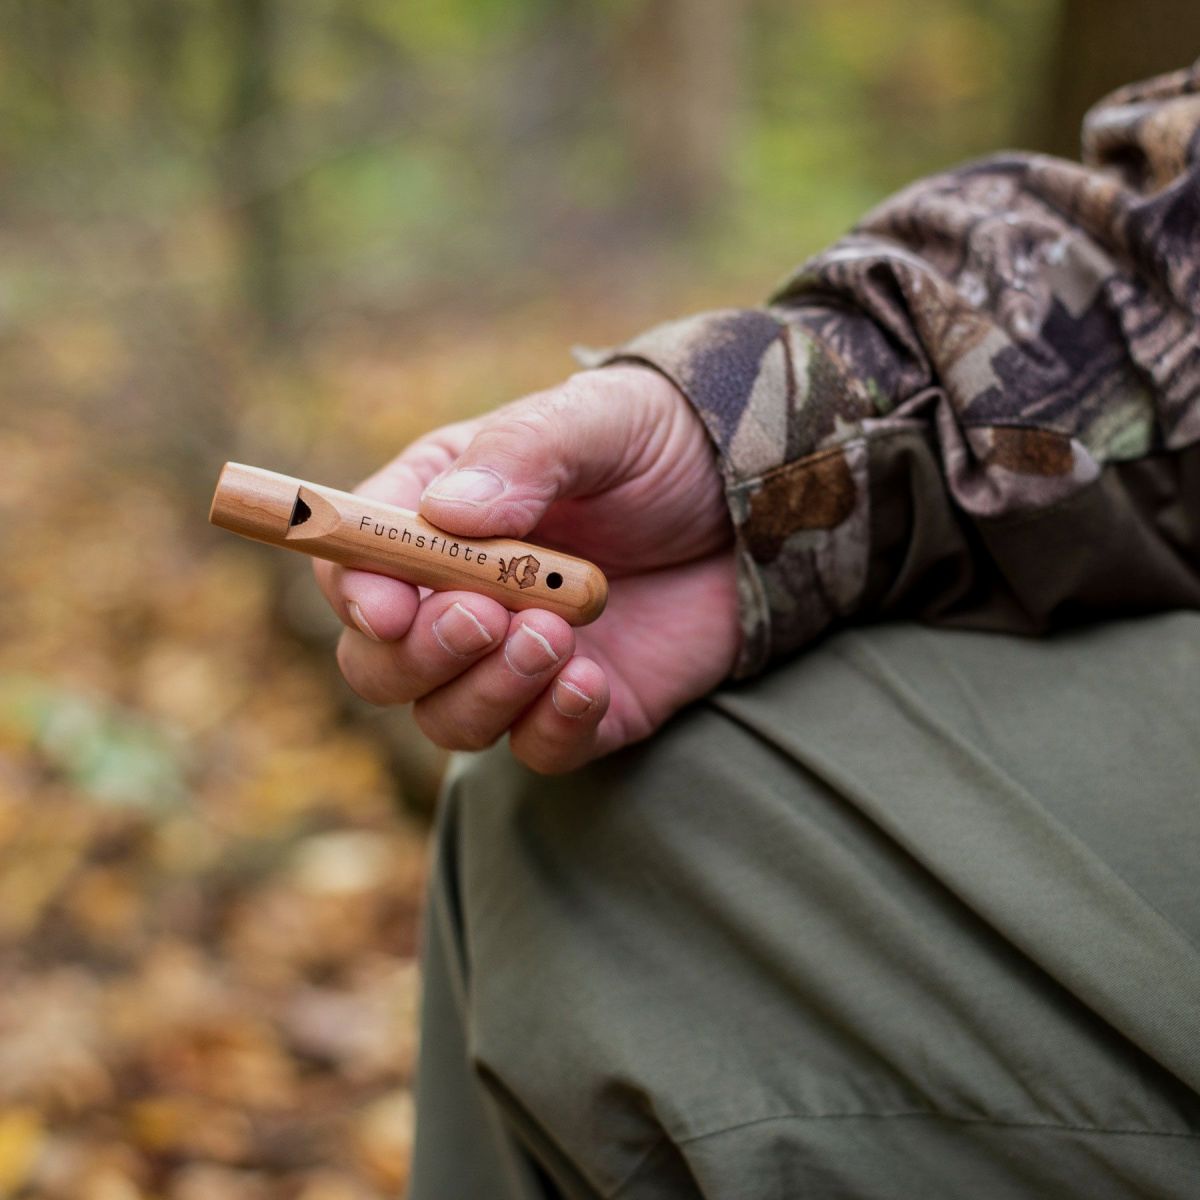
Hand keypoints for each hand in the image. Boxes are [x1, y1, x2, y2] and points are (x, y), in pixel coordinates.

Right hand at [314, 365, 738, 772]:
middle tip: (484, 617)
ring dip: (487, 690)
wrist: (764, 499)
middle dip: (419, 654)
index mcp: (439, 514)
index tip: (386, 606)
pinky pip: (539, 749)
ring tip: (555, 634)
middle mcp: (464, 596)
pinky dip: (552, 726)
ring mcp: (518, 661)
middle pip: (383, 664)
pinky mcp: (581, 708)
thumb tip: (449, 515)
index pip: (355, 564)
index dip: (355, 591)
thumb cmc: (663, 442)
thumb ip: (525, 453)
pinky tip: (591, 680)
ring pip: (449, 719)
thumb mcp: (598, 419)